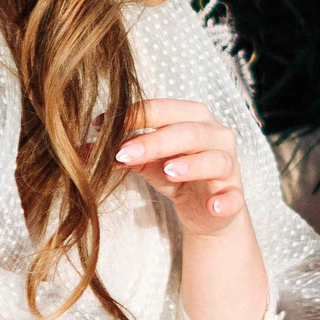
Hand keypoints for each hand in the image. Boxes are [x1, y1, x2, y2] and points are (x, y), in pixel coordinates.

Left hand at [114, 100, 247, 240]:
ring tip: (168, 171)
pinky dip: (225, 200)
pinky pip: (234, 196)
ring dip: (192, 164)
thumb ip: (125, 153)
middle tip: (122, 152)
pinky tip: (213, 205)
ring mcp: (228, 165)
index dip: (133, 116)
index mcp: (193, 118)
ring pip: (214, 159)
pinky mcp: (234, 195)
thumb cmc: (177, 176)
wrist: (206, 211)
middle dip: (155, 141)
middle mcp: (216, 135)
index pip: (163, 109)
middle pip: (188, 132)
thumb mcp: (150, 162)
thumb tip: (85, 150)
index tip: (101, 126)